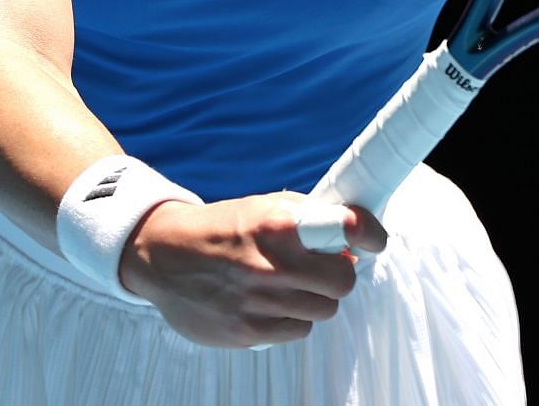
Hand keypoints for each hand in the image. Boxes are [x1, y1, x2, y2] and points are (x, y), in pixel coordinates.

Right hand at [120, 193, 387, 347]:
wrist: (163, 255)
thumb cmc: (224, 228)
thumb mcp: (265, 207)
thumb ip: (309, 218)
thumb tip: (354, 238)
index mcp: (278, 224)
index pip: (343, 227)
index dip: (368, 233)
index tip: (375, 240)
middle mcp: (270, 264)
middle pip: (342, 282)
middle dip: (338, 274)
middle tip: (324, 267)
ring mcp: (258, 302)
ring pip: (323, 310)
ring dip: (314, 298)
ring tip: (289, 284)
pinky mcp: (247, 331)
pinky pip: (297, 331)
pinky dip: (292, 318)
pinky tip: (271, 302)